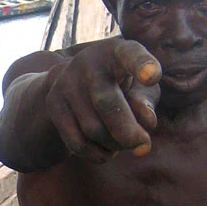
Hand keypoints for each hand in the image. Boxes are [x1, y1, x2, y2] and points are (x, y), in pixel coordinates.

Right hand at [46, 38, 160, 162]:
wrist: (73, 80)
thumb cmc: (117, 84)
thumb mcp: (136, 87)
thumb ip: (145, 102)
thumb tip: (147, 123)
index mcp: (116, 51)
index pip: (131, 55)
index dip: (142, 65)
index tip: (153, 76)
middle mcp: (88, 62)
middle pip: (107, 102)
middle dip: (127, 131)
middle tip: (142, 145)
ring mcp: (66, 82)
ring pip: (92, 128)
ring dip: (113, 145)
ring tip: (123, 145)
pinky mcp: (53, 103)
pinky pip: (76, 141)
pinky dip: (96, 154)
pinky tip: (106, 152)